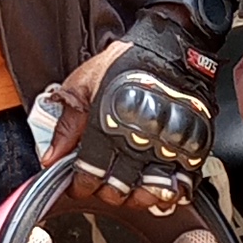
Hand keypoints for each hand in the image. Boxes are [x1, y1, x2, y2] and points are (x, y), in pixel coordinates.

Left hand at [44, 38, 196, 221]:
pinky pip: (181, 184)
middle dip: (105, 192)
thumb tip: (49, 157)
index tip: (78, 183)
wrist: (174, 44)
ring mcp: (168, 146)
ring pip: (149, 194)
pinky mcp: (192, 147)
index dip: (79, 185)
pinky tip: (160, 188)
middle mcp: (139, 141)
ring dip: (136, 198)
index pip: (88, 175)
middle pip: (117, 191)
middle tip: (103, 182)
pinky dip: (170, 194)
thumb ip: (66, 123)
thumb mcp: (84, 83)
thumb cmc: (128, 60)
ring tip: (130, 188)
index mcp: (108, 126)